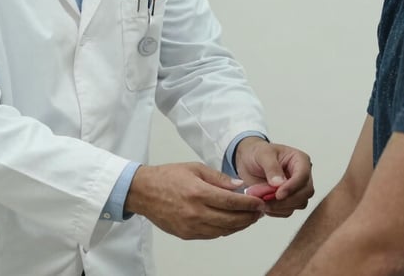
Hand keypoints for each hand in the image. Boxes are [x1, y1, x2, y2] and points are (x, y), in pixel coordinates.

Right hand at [125, 162, 264, 239]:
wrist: (143, 192)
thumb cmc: (167, 177)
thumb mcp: (194, 168)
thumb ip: (218, 178)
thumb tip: (238, 185)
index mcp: (198, 192)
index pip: (231, 201)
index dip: (249, 203)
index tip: (260, 202)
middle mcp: (195, 212)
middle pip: (231, 219)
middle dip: (249, 216)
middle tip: (260, 212)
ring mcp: (190, 226)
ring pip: (223, 230)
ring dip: (240, 225)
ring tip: (249, 218)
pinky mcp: (186, 234)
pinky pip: (211, 235)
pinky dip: (225, 230)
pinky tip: (231, 223)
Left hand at [236, 137, 313, 217]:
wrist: (247, 161)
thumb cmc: (257, 152)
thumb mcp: (262, 154)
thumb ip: (271, 167)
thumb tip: (279, 183)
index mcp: (300, 160)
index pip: (303, 176)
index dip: (292, 187)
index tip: (278, 194)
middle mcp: (302, 175)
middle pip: (305, 193)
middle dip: (287, 200)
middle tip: (267, 201)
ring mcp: (297, 188)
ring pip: (298, 204)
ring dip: (281, 207)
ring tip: (262, 201)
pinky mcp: (289, 199)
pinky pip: (288, 210)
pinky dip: (276, 211)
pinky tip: (264, 205)